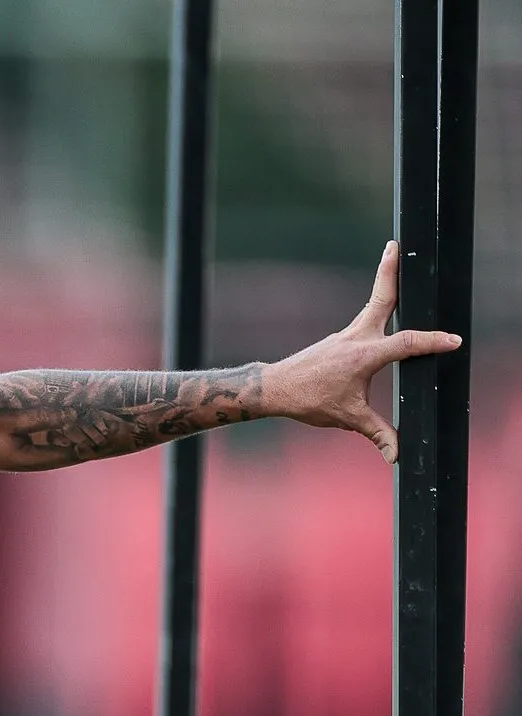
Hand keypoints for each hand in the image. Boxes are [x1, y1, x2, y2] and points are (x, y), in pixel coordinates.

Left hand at [264, 240, 462, 463]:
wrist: (274, 389)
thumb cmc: (309, 400)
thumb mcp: (348, 419)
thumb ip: (378, 435)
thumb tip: (397, 457)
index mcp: (364, 354)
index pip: (407, 344)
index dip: (432, 343)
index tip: (454, 342)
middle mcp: (356, 338)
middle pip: (380, 299)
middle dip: (389, 271)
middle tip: (397, 244)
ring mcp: (347, 335)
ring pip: (374, 305)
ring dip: (388, 284)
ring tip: (398, 258)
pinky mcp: (341, 340)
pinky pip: (367, 319)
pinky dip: (381, 308)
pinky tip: (388, 305)